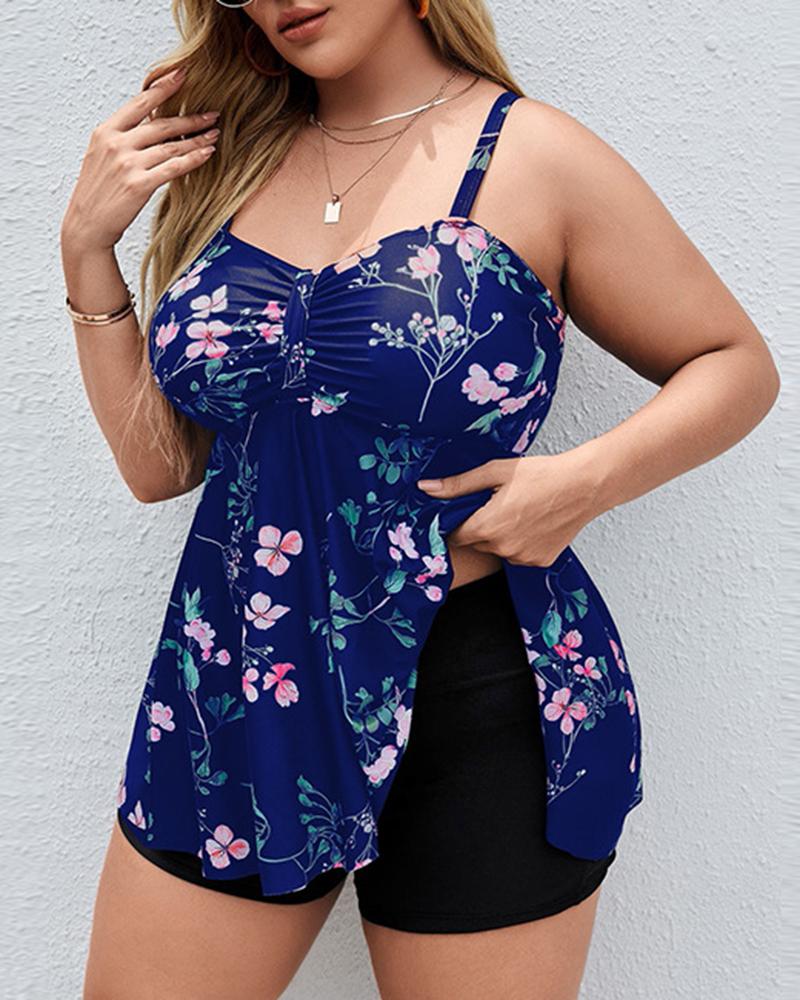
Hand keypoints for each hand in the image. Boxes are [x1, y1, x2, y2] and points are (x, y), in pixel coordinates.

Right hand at [61, 65, 220, 253]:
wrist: (87, 224)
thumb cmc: (98, 192)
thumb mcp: (101, 156)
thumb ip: (122, 137)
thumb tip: (149, 122)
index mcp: (106, 131)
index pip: (139, 102)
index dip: (164, 87)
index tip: (183, 75)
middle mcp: (116, 144)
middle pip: (161, 124)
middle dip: (190, 118)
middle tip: (212, 114)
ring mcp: (127, 164)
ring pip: (171, 146)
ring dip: (197, 139)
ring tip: (215, 135)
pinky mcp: (138, 184)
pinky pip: (173, 168)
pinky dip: (193, 159)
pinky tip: (207, 153)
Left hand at [416, 450, 606, 566]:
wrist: (585, 485)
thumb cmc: (542, 474)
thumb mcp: (495, 472)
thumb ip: (458, 484)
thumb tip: (425, 489)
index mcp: (487, 526)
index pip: (454, 535)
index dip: (456, 521)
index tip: (465, 509)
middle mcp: (502, 548)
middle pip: (476, 542)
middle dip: (479, 526)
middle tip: (497, 504)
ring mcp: (522, 558)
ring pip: (498, 550)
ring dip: (500, 536)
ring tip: (519, 511)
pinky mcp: (540, 562)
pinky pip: (519, 555)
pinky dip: (521, 542)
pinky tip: (533, 523)